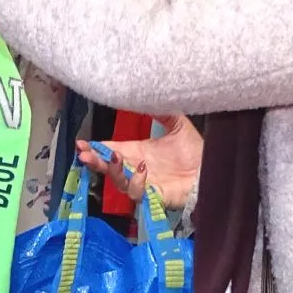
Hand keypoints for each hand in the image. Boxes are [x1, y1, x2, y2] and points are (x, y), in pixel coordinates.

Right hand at [78, 114, 202, 208]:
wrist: (211, 170)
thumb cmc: (195, 152)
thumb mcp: (178, 126)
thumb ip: (163, 112)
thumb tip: (148, 96)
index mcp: (138, 152)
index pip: (111, 150)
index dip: (95, 148)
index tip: (81, 143)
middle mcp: (136, 169)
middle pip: (108, 168)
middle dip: (94, 161)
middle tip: (84, 154)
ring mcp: (144, 184)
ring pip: (118, 182)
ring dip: (112, 170)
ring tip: (113, 156)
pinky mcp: (154, 196)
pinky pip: (137, 193)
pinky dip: (136, 181)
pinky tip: (142, 168)